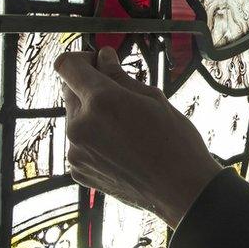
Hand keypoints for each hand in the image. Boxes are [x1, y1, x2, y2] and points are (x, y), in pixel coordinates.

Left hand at [56, 47, 222, 227]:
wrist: (181, 190)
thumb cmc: (175, 142)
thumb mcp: (153, 97)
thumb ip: (120, 76)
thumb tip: (103, 57)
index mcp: (101, 101)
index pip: (67, 65)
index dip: (81, 58)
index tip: (98, 63)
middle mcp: (80, 125)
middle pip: (68, 90)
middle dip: (89, 85)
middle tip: (119, 93)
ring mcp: (76, 151)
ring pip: (75, 117)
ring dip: (92, 113)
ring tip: (125, 126)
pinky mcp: (78, 170)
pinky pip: (79, 142)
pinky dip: (94, 137)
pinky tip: (121, 145)